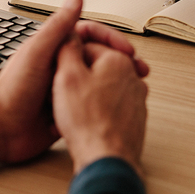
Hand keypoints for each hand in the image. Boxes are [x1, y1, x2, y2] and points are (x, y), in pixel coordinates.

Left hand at [0, 0, 146, 171]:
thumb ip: (59, 25)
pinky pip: (92, 101)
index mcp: (55, 48)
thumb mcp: (39, 52)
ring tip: (135, 87)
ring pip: (99, 79)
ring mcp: (66, 87)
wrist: (0, 131)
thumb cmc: (12, 91)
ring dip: (117, 80)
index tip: (126, 49)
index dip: (111, 39)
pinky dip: (107, 101)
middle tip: (139, 69)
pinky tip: (120, 104)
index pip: (91, 34)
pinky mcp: (68, 108)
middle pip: (99, 56)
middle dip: (121, 61)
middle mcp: (62, 65)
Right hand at [52, 37, 148, 176]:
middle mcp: (133, 76)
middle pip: (98, 65)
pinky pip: (111, 105)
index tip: (58, 68)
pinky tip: (85, 120)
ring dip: (87, 93)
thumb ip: (68, 49)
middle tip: (62, 88)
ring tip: (72, 107)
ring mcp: (136, 97)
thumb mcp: (67, 77)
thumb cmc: (88, 122)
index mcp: (118, 60)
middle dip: (79, 74)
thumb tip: (69, 35)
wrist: (106, 158)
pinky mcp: (134, 116)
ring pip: (104, 86)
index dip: (68, 56)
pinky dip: (97, 109)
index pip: (89, 44)